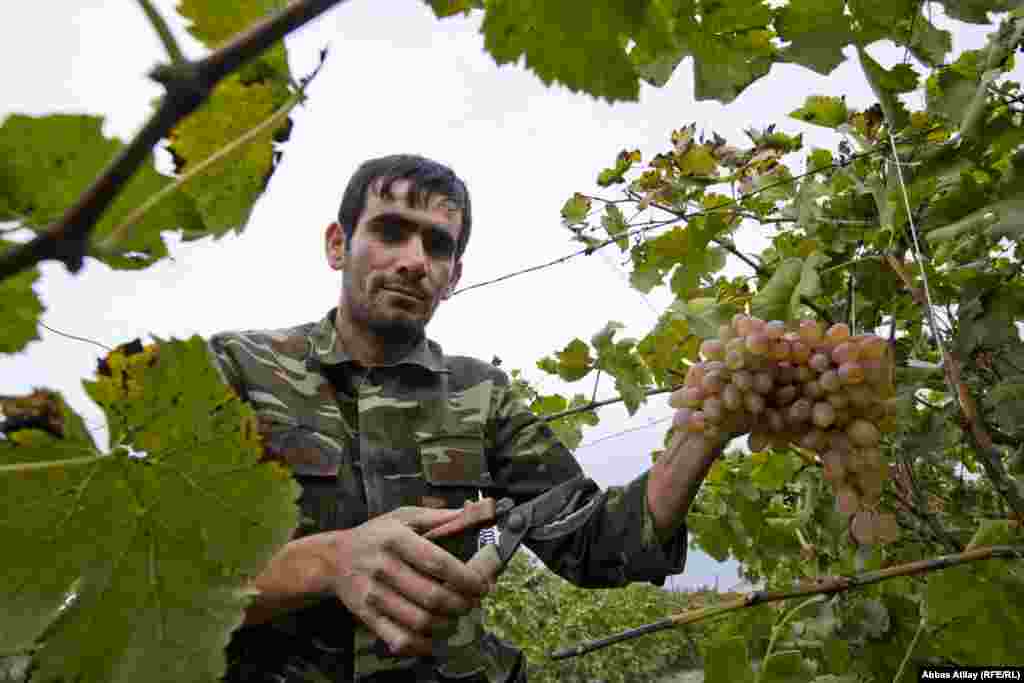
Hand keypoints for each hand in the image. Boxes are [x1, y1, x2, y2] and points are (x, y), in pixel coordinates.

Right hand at [317, 506, 491, 657]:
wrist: (334, 558)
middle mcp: (384, 567)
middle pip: (433, 596)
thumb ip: (440, 516)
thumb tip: (474, 512)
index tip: (482, 585)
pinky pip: (399, 638)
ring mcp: (374, 594)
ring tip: (456, 616)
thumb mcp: (404, 516)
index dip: (466, 578)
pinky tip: (434, 636)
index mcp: (397, 539)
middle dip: (462, 604)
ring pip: (419, 620)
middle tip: (472, 602)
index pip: (439, 563)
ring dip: (447, 623)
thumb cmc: (375, 536)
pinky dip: (422, 644)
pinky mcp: (367, 615)